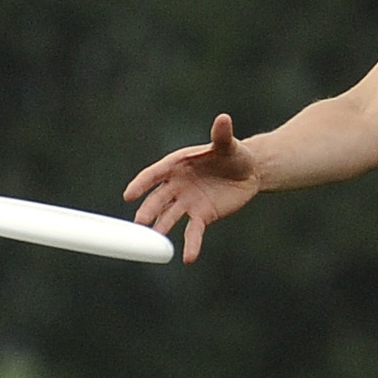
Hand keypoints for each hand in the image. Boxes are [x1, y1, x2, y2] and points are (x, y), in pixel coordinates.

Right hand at [125, 114, 260, 263]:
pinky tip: (187, 258)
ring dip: (161, 228)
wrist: (248, 171)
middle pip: (157, 199)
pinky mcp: (202, 215)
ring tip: (154, 241)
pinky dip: (191, 244)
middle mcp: (176, 185)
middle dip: (148, 210)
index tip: (129, 194)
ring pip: (169, 217)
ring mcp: (187, 202)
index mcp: (176, 165)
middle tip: (138, 224)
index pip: (154, 175)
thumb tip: (224, 119)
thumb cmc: (232, 153)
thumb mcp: (228, 144)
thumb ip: (222, 134)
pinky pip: (193, 231)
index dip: (142, 184)